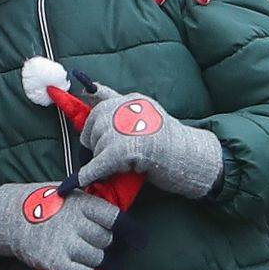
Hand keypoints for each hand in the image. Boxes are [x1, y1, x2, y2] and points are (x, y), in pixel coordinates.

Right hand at [0, 181, 119, 269]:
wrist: (9, 217)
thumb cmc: (42, 204)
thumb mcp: (68, 192)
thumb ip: (90, 203)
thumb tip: (118, 220)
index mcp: (82, 203)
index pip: (115, 218)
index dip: (126, 229)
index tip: (132, 237)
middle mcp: (77, 222)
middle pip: (106, 240)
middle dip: (103, 244)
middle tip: (93, 244)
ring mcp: (66, 242)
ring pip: (97, 258)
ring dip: (94, 260)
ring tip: (82, 256)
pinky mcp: (55, 261)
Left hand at [76, 84, 223, 197]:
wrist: (193, 158)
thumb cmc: (171, 142)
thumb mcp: (145, 116)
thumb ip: (120, 105)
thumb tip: (90, 90)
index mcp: (133, 101)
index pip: (102, 103)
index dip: (92, 120)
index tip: (75, 119)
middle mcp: (127, 109)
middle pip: (95, 125)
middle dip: (96, 143)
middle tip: (111, 156)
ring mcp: (125, 128)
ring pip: (96, 146)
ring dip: (102, 160)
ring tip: (125, 165)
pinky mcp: (123, 150)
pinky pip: (97, 164)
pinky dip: (89, 174)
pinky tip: (83, 180)